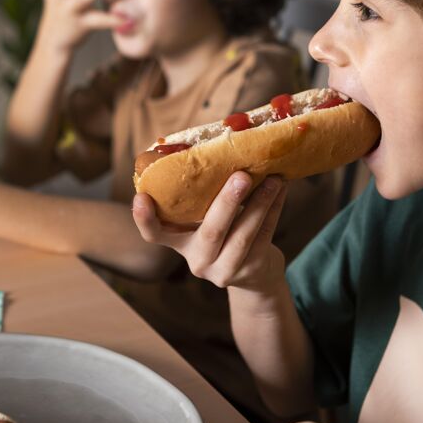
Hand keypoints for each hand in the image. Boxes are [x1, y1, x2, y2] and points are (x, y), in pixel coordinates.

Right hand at [132, 172, 287, 292]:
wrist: (255, 276)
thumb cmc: (226, 234)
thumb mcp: (207, 221)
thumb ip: (203, 197)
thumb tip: (215, 147)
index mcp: (179, 242)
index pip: (154, 234)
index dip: (145, 219)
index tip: (141, 198)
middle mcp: (197, 260)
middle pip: (210, 232)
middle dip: (226, 203)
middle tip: (241, 176)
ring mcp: (224, 269)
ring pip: (242, 235)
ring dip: (260, 203)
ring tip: (273, 179)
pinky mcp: (251, 271)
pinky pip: (264, 236)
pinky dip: (273, 210)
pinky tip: (281, 190)